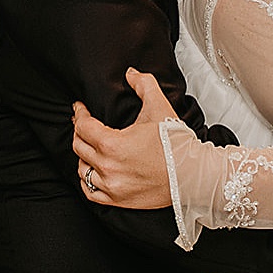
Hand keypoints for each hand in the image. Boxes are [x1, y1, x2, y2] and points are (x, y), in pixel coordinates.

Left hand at [72, 68, 178, 208]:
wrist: (192, 174)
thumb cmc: (176, 143)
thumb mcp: (159, 107)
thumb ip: (144, 84)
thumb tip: (130, 73)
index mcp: (113, 144)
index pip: (83, 126)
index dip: (80, 114)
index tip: (80, 109)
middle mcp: (108, 167)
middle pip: (79, 146)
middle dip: (79, 132)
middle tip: (83, 124)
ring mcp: (112, 185)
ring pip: (82, 169)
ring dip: (83, 156)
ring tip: (89, 147)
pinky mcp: (118, 199)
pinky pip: (90, 191)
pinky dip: (87, 181)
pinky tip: (93, 172)